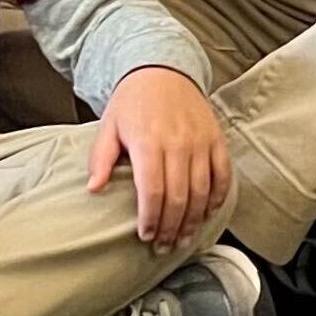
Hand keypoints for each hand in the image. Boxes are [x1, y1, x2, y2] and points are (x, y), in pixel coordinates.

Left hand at [88, 66, 227, 251]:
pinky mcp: (216, 139)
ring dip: (193, 221)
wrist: (162, 68)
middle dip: (170, 229)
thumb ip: (100, 158)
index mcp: (148, 141)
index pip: (152, 191)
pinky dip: (217, 198)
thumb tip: (93, 189)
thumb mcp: (108, 125)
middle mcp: (178, 143)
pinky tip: (207, 214)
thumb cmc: (132, 101)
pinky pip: (223, 175)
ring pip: (202, 192)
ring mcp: (200, 141)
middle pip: (178, 198)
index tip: (145, 236)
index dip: (150, 219)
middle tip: (163, 246)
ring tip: (183, 239)